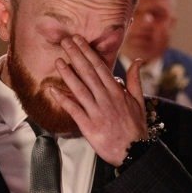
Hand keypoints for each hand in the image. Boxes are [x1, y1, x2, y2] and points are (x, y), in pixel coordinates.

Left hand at [48, 35, 146, 164]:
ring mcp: (96, 112)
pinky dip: (62, 99)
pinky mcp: (88, 126)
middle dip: (76, 56)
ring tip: (58, 61)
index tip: (78, 41)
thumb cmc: (136, 127)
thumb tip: (138, 61)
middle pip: (88, 74)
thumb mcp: (139, 101)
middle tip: (65, 42)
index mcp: (117, 92)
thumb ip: (135, 80)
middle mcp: (106, 99)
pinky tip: (52, 89)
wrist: (134, 151)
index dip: (88, 53)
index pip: (100, 67)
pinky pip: (73, 110)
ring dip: (68, 74)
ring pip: (79, 89)